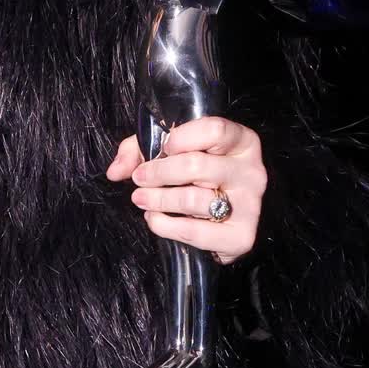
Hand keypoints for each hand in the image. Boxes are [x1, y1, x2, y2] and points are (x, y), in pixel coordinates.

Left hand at [106, 115, 264, 264]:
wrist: (225, 219)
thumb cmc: (198, 177)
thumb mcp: (170, 152)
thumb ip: (139, 151)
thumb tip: (116, 171)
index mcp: (242, 142)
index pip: (214, 130)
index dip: (182, 137)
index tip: (163, 148)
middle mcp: (252, 172)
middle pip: (197, 165)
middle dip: (158, 173)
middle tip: (139, 179)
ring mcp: (251, 206)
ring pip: (193, 200)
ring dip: (157, 200)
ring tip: (141, 200)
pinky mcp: (241, 237)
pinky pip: (195, 232)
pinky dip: (166, 226)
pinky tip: (155, 219)